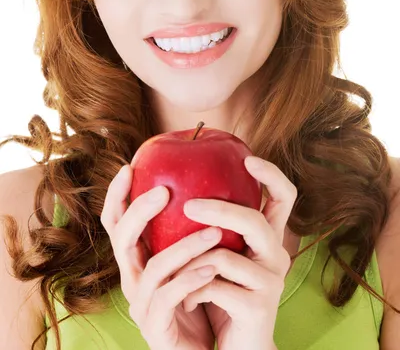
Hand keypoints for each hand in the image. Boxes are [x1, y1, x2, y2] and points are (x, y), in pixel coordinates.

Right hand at [100, 160, 223, 349]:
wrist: (202, 348)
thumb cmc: (197, 295)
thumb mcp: (188, 257)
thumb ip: (186, 228)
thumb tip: (204, 183)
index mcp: (136, 258)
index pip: (116, 221)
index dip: (117, 195)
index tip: (131, 166)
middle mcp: (132, 277)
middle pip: (121, 239)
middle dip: (140, 211)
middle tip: (165, 191)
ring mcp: (141, 303)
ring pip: (153, 268)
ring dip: (183, 246)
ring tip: (213, 231)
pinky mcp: (156, 326)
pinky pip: (169, 299)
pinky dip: (190, 281)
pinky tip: (212, 270)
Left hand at [172, 156, 296, 349]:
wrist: (241, 348)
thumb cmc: (226, 296)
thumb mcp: (223, 258)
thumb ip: (217, 230)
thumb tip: (186, 191)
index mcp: (269, 239)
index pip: (284, 198)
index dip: (271, 175)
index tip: (248, 158)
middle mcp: (277, 255)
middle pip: (254, 220)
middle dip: (219, 209)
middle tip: (189, 205)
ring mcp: (270, 282)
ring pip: (225, 254)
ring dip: (192, 258)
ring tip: (174, 266)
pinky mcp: (258, 307)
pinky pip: (214, 285)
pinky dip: (193, 289)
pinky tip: (188, 300)